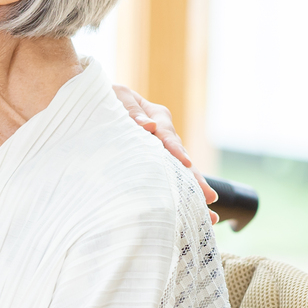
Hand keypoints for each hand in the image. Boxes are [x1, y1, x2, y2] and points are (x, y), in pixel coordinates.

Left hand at [112, 85, 219, 217]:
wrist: (98, 103)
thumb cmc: (108, 97)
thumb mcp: (117, 97)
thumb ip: (131, 109)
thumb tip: (149, 126)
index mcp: (157, 116)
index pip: (167, 135)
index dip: (175, 150)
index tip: (185, 163)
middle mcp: (164, 134)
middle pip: (181, 157)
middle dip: (195, 178)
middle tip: (209, 197)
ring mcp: (161, 149)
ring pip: (179, 170)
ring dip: (192, 190)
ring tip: (207, 210)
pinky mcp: (154, 161)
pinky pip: (168, 176)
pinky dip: (178, 192)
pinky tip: (188, 209)